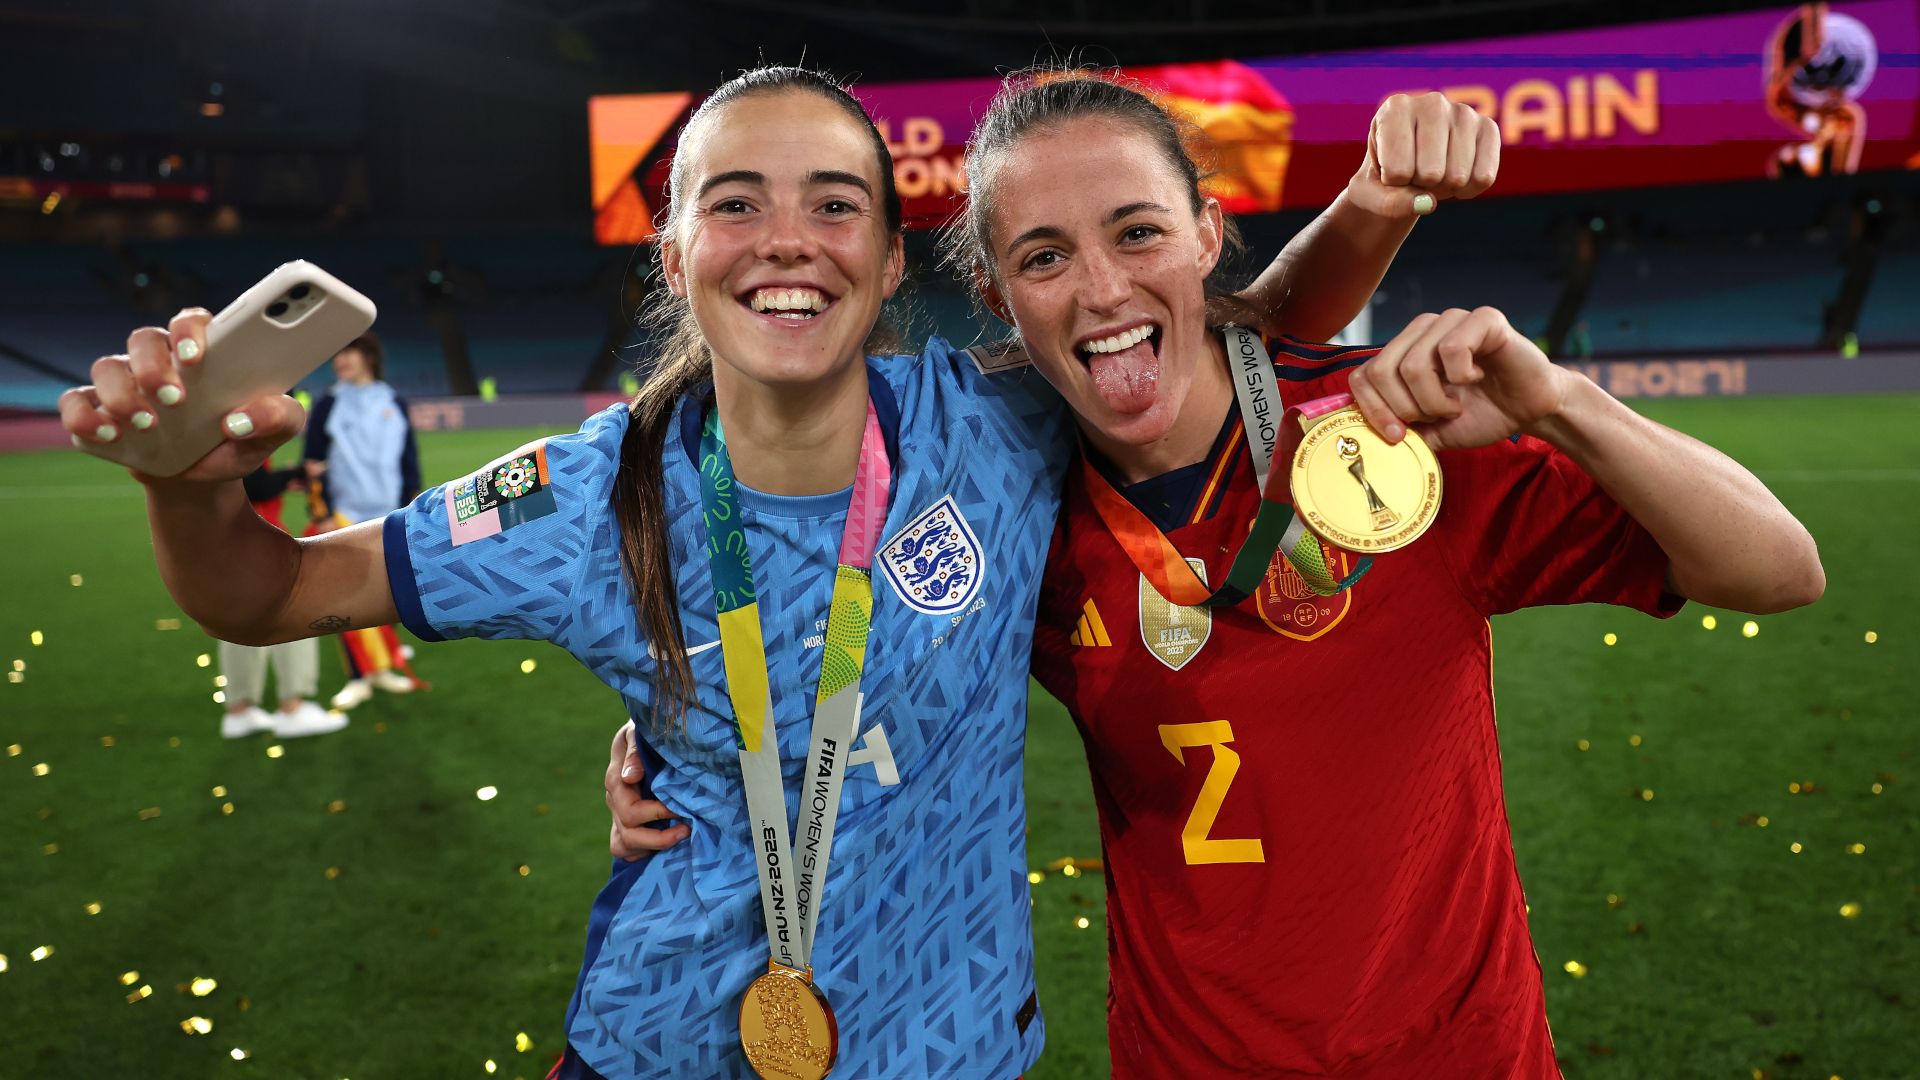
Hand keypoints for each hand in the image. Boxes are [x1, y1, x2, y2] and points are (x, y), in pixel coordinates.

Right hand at [60, 309, 307, 484]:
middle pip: (144, 339)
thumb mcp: (272, 433)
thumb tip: (243, 419)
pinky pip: (76, 404)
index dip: (189, 330)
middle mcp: (160, 361)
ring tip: (147, 425)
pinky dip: (84, 417)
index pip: (191, 321)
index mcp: (205, 354)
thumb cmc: (239, 441)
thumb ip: (280, 418)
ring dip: (122, 395)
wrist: (206, 480)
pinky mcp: (99, 412)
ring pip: (108, 368)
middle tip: (174, 399)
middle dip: (153, 366)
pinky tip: (107, 434)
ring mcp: (125, 385)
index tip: (196, 356)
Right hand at [607, 720, 688, 860]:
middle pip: (627, 833)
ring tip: (679, 837)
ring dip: (652, 846)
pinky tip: (666, 842)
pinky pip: (626, 850)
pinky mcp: (625, 823)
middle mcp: (615, 800)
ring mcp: (618, 814)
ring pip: (623, 846)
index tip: (682, 809)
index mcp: (617, 779)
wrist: (646, 735)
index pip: (630, 810)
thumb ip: (634, 751)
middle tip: (687, 829)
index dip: (657, 814)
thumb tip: (631, 777)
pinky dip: (644, 852)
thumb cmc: (646, 731)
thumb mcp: (637, 732)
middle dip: (659, 837)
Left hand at [1346, 92, 1499, 218]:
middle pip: (1430, 173)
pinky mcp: (1488, 128)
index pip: (1397, 170)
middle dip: (1420, 185)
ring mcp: (1463, 112)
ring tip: (1433, 172)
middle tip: (1414, 172)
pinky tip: (1456, 179)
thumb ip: (1389, 203)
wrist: (1407, 168)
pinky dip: (1468, 190)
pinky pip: (1484, 177)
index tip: (1390, 168)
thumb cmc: (1384, 177)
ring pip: (1458, 176)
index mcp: (1394, 109)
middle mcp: (1431, 102)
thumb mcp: (1370, 195)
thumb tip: (1428, 204)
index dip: (1393, 183)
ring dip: (1443, 188)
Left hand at [1349, 307, 1571, 450]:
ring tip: (1456, 403)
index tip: (1398, 434)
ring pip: (1414, 365)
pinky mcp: (1483, 319)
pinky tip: (1476, 377)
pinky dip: (1461, 376)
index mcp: (1403, 351)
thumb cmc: (1481, 414)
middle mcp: (1421, 330)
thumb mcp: (1432, 431)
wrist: (1530, 409)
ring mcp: (1450, 319)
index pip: (1362, 376)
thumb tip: (1365, 435)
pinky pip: (1452, 349)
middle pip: (1382, 371)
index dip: (1374, 410)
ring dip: (1435, 399)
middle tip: (1435, 416)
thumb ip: (1400, 428)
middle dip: (1406, 408)